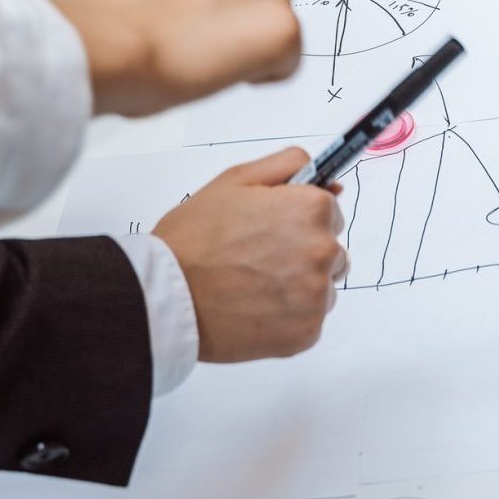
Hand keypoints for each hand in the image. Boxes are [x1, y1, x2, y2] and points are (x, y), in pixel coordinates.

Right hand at [52, 0, 299, 116]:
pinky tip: (225, 71)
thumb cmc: (117, 12)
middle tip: (215, 31)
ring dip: (257, 37)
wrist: (111, 44)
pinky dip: (266, 72)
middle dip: (254, 6)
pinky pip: (290, 58)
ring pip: (283, 17)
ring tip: (209, 53)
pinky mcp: (284, 28)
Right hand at [153, 148, 346, 362]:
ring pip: (323, 288)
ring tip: (254, 286)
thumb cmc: (194, 237)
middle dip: (303, 253)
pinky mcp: (306, 333)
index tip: (273, 230)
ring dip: (298, 288)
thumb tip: (331, 182)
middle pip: (331, 251)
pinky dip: (287, 319)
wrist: (166, 296)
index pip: (330, 211)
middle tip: (258, 259)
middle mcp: (323, 251)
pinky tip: (254, 309)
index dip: (299, 219)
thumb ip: (287, 165)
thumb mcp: (236, 180)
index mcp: (311, 209)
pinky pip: (309, 321)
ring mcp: (317, 296)